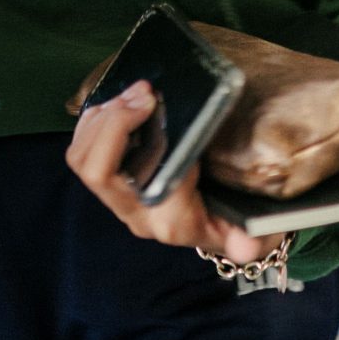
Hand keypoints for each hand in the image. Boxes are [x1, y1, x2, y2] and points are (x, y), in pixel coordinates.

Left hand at [64, 81, 276, 265]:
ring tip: (135, 93)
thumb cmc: (238, 220)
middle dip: (115, 125)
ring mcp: (120, 198)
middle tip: (146, 93)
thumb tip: (245, 247)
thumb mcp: (257, 232)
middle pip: (98, 172)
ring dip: (102, 119)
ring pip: (83, 160)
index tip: (180, 118)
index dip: (161, 149)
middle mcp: (138, 213)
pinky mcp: (110, 182)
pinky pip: (82, 151)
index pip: (148, 186)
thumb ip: (251, 239)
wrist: (221, 228)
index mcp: (172, 222)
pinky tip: (120, 101)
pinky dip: (94, 120)